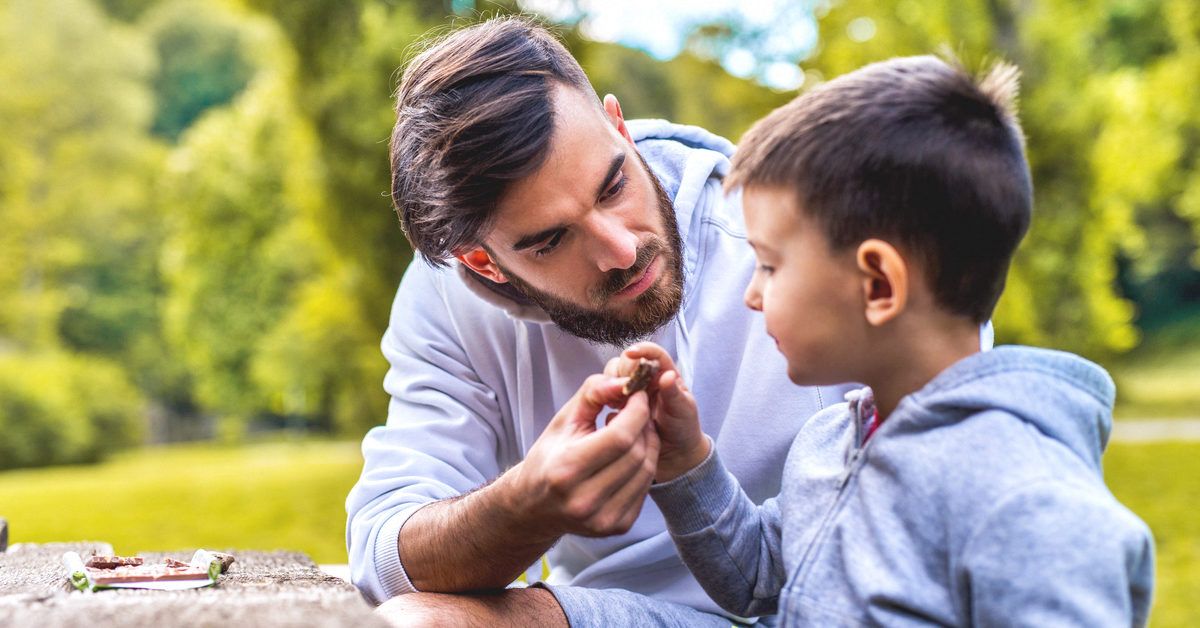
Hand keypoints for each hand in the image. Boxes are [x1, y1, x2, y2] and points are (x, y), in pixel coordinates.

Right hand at [500, 375, 659, 538]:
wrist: (534, 506)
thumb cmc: (549, 457)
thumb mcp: (563, 420)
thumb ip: (593, 393)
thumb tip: (625, 381)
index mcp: (566, 470)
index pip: (620, 437)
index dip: (636, 411)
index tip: (637, 395)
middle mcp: (584, 500)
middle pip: (636, 454)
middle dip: (643, 426)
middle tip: (638, 410)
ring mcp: (602, 519)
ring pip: (646, 471)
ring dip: (647, 444)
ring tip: (635, 430)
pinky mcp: (616, 527)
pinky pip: (644, 489)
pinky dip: (643, 467)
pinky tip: (631, 455)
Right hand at [605, 342, 709, 481]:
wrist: (675, 456)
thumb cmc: (684, 429)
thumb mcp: (683, 411)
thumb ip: (675, 394)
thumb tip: (667, 376)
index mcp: (664, 374)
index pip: (653, 353)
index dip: (642, 349)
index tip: (631, 353)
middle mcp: (645, 380)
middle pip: (626, 362)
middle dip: (621, 372)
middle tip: (623, 391)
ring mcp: (630, 394)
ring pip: (612, 378)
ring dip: (611, 387)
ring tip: (618, 404)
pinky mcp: (619, 408)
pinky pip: (605, 397)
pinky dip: (605, 402)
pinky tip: (613, 415)